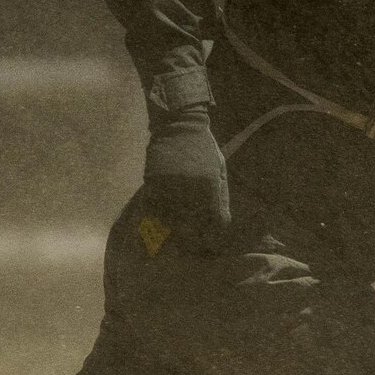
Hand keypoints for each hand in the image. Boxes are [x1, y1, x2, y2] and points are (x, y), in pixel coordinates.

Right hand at [140, 106, 229, 252]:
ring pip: (171, 221)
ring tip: (175, 240)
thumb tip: (221, 223)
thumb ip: (221, 196)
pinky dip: (157, 218)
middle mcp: (190, 189)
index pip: (215, 222)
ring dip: (174, 232)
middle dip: (194, 240)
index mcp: (210, 186)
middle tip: (192, 249)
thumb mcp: (219, 170)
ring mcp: (170, 186)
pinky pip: (154, 209)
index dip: (214, 236)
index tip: (211, 243)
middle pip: (193, 227)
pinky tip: (160, 222)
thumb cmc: (204, 149)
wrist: (179, 125)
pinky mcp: (153, 183)